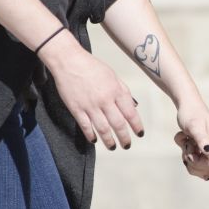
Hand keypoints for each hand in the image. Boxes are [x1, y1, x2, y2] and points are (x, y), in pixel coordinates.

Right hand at [40, 34, 142, 149]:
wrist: (69, 61)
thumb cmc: (92, 67)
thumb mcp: (113, 76)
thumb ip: (123, 91)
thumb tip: (133, 106)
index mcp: (116, 91)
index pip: (130, 113)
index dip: (136, 125)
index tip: (140, 134)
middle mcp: (105, 100)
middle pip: (118, 124)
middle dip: (124, 137)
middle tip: (127, 145)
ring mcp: (90, 105)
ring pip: (103, 128)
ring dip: (109, 140)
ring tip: (113, 147)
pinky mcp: (76, 109)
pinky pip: (85, 126)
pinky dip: (91, 135)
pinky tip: (95, 140)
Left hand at [175, 100, 208, 168]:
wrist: (186, 102)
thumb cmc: (191, 113)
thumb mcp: (194, 126)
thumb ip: (202, 140)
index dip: (198, 162)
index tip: (190, 151)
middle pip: (202, 165)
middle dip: (191, 156)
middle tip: (187, 142)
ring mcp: (206, 145)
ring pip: (194, 160)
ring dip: (185, 150)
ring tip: (185, 137)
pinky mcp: (198, 143)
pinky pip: (189, 152)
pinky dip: (182, 145)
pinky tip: (183, 135)